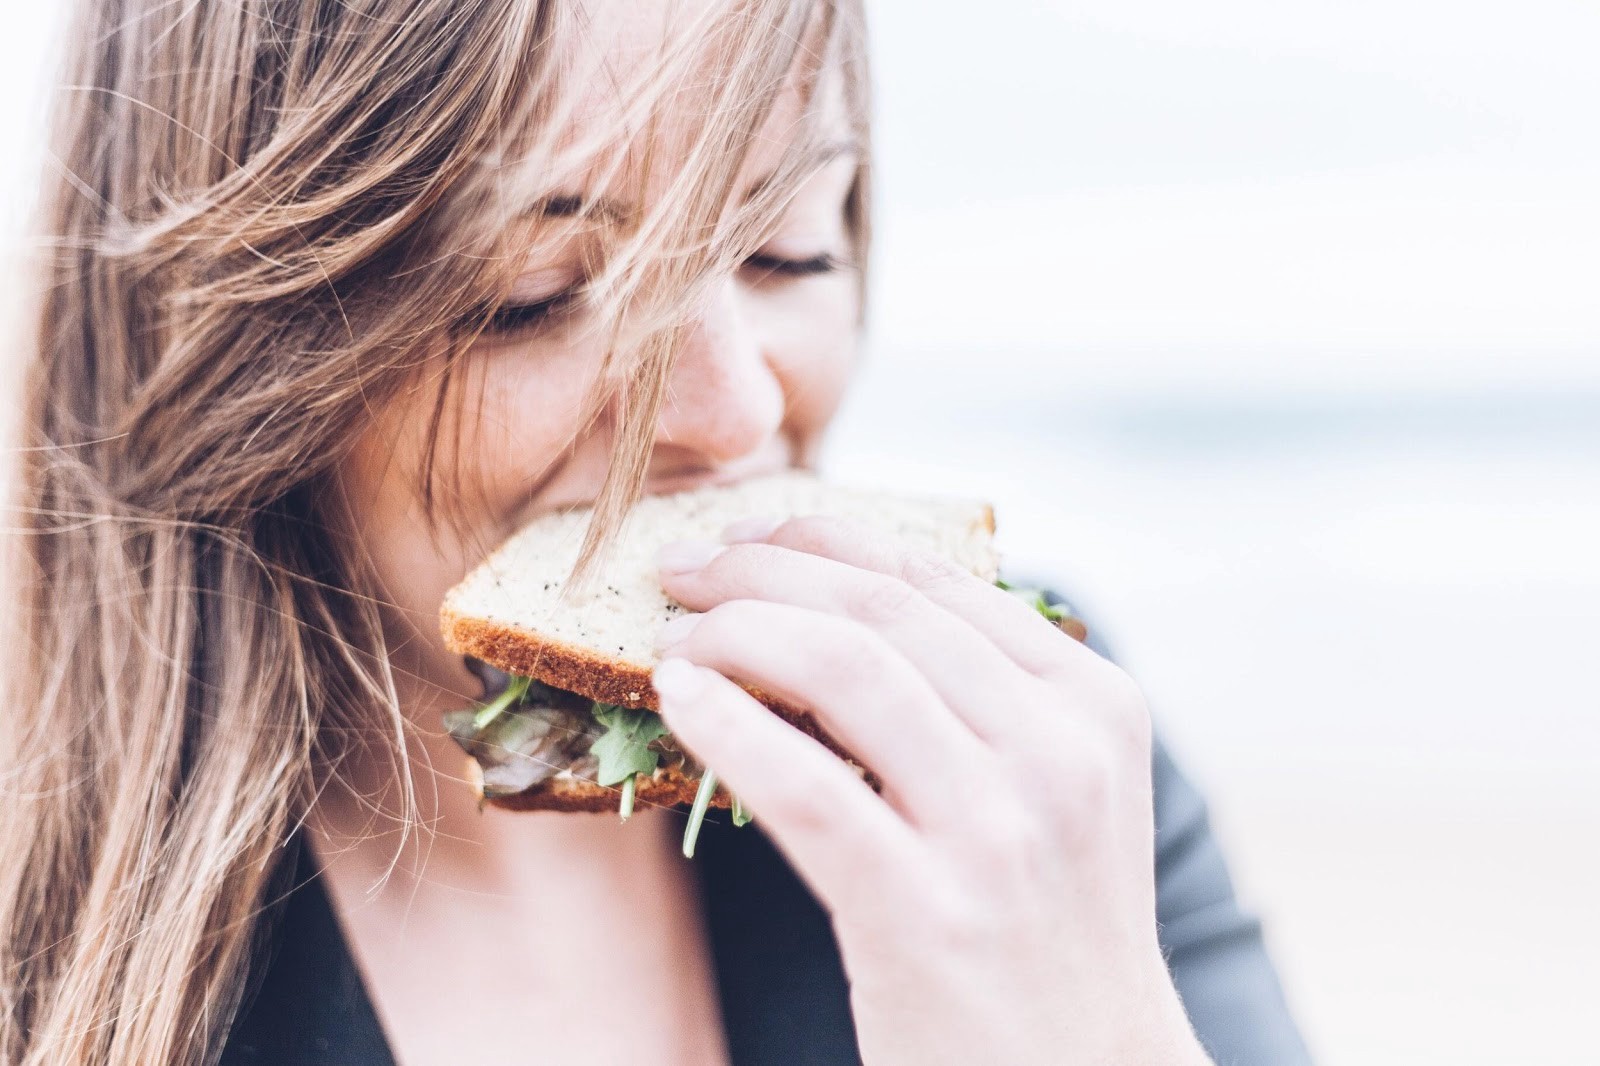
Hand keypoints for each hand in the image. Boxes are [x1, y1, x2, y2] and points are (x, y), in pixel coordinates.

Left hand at [651, 516, 1210, 1065]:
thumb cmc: (1043, 928)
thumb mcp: (1050, 792)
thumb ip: (978, 698)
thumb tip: (832, 608)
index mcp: (1091, 703)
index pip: (935, 578)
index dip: (823, 539)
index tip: (747, 536)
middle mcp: (1058, 750)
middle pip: (881, 611)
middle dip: (762, 571)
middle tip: (683, 572)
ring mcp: (999, 831)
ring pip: (845, 669)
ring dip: (736, 633)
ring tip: (673, 638)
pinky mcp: (926, 913)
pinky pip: (804, 786)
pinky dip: (726, 725)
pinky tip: (678, 699)